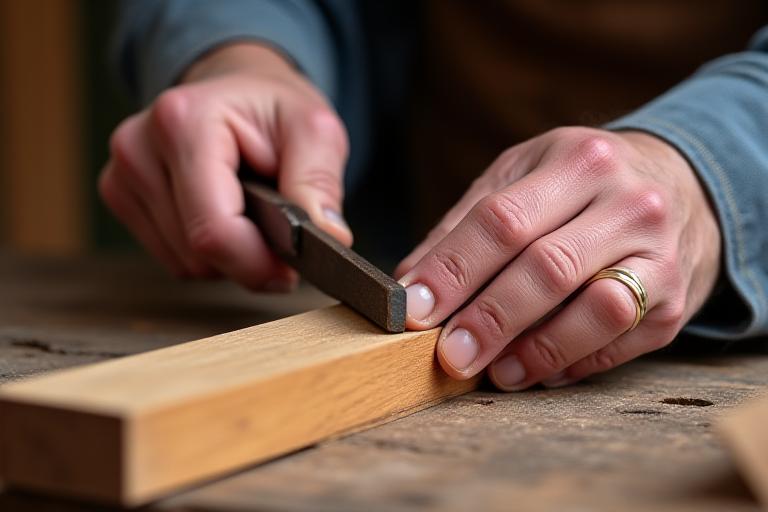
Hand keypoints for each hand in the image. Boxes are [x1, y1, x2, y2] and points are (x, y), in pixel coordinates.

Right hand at [100, 43, 351, 290]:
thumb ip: (320, 182)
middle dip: (248, 258)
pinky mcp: (119, 195)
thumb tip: (329, 237)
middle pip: (198, 253)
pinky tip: (224, 215)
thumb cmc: (276, 110)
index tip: (291, 268)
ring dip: (228, 257)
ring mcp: (121, 173)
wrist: (240, 93)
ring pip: (185, 263)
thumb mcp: (316, 131)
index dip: (258, 263)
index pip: (213, 230)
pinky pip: (172, 259)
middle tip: (279, 230)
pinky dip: (206, 254)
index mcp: (183, 121)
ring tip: (250, 212)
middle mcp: (138, 146)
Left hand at [395, 127, 721, 389]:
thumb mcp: (524, 176)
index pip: (503, 220)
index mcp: (577, 160)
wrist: (681, 186)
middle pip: (549, 266)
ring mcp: (660, 252)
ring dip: (539, 350)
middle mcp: (628, 201)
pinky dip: (574, 363)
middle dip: (490, 318)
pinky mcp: (676, 301)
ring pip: (598, 310)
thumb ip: (466, 224)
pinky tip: (539, 370)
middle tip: (451, 354)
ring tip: (498, 371)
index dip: (453, 269)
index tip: (415, 308)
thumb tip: (410, 284)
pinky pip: (621, 342)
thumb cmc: (581, 186)